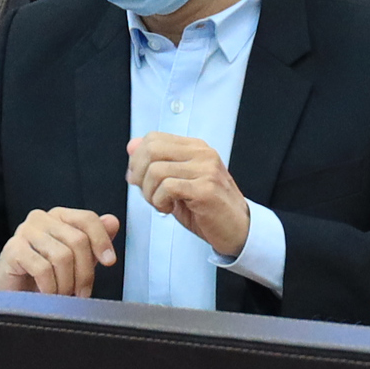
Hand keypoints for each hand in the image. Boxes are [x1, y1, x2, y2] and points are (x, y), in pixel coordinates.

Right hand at [0, 206, 118, 296]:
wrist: (12, 291)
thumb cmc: (43, 275)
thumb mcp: (75, 259)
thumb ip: (93, 240)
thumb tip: (112, 222)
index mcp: (58, 217)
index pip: (87, 219)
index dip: (102, 240)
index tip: (109, 261)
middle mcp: (41, 219)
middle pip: (78, 240)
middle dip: (84, 272)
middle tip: (82, 292)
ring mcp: (25, 232)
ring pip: (62, 256)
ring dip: (67, 283)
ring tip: (63, 294)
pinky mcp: (13, 249)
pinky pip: (43, 268)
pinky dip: (50, 287)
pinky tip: (48, 294)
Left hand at [127, 134, 250, 259]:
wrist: (238, 230)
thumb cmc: (206, 209)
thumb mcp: (177, 182)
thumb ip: (155, 163)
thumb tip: (132, 145)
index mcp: (195, 148)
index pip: (153, 138)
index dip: (137, 159)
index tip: (140, 179)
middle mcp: (202, 154)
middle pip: (151, 150)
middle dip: (140, 175)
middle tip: (148, 193)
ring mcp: (206, 170)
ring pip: (156, 170)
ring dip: (150, 193)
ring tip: (161, 204)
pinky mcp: (206, 189)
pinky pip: (168, 187)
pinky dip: (160, 201)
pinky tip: (169, 209)